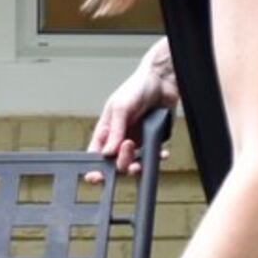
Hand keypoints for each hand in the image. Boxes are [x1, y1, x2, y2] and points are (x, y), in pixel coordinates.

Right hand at [88, 43, 176, 176]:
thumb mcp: (121, 108)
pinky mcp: (152, 140)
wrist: (162, 81)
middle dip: (121, 162)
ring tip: (143, 158)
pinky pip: (152, 156)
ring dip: (138, 165)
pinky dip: (157, 158)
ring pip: (134, 163)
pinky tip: (161, 153)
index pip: (96, 154)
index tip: (97, 176)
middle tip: (129, 148)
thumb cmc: (137, 88)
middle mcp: (120, 138)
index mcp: (106, 130)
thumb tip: (107, 152)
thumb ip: (114, 131)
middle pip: (115, 163)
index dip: (95, 168)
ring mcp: (136, 140)